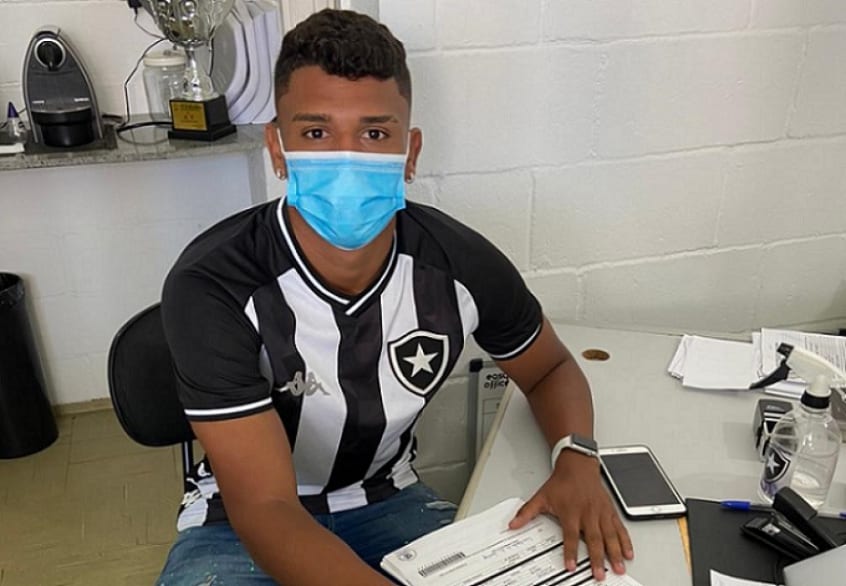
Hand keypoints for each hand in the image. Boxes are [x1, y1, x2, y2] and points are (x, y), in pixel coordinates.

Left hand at [508, 451, 632, 580]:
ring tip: (619, 568)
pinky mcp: (609, 511)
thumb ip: (527, 512)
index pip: (570, 535)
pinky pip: (619, 528)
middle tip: (599, 574)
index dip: (570, 551)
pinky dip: (625, 541)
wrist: (578, 465)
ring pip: (610, 535)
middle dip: (597, 558)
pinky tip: (628, 553)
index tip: (571, 566)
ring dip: (615, 553)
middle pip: (594, 539)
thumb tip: (513, 524)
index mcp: (571, 511)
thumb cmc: (561, 482)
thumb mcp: (541, 496)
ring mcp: (601, 513)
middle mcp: (588, 513)